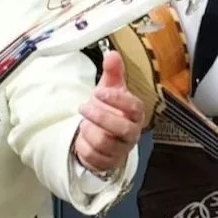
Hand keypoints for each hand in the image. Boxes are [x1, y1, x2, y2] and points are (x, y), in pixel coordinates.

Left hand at [72, 51, 142, 173]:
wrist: (101, 135)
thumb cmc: (109, 109)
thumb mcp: (109, 89)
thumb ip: (112, 72)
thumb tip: (112, 54)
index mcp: (135, 113)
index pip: (134, 107)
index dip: (117, 99)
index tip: (98, 92)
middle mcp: (132, 133)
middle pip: (120, 128)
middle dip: (99, 117)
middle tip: (83, 107)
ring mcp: (121, 150)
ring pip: (104, 143)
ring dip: (88, 131)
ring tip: (83, 123)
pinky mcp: (109, 163)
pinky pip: (94, 157)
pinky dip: (83, 146)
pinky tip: (82, 139)